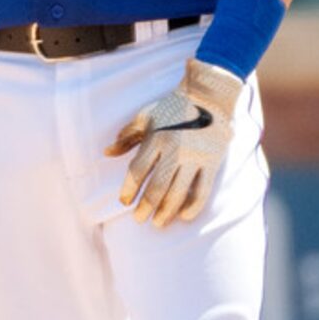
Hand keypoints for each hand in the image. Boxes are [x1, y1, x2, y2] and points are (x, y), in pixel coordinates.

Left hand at [105, 58, 242, 227]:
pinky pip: (202, 191)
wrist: (209, 96)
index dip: (129, 190)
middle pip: (157, 187)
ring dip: (166, 212)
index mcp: (156, 139)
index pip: (138, 171)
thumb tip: (106, 153)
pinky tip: (184, 216)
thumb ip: (126, 136)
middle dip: (146, 207)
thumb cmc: (172, 108)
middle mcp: (175, 150)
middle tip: (139, 218)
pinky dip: (193, 207)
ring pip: (178, 193)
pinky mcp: (212, 162)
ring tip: (158, 223)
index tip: (125, 202)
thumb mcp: (145, 116)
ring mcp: (195, 157)